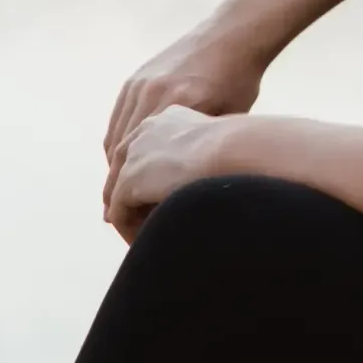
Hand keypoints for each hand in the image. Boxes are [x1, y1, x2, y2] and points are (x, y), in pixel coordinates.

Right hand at [102, 24, 265, 220]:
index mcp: (179, 104)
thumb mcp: (230, 117)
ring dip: (114, 168)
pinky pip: (118, 119)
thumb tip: (188, 191)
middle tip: (117, 215)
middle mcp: (152, 93)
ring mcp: (140, 84)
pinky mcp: (135, 78)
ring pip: (114, 138)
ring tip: (119, 194)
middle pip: (119, 154)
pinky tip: (124, 162)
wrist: (233, 33)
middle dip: (115, 188)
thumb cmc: (242, 79)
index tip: (128, 221)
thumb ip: (204, 149)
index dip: (129, 196)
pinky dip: (117, 144)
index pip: (141, 160)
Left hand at [104, 106, 232, 240]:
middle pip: (126, 172)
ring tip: (155, 239)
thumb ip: (204, 156)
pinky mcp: (128, 182)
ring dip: (134, 218)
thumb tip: (207, 177)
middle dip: (133, 200)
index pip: (145, 154)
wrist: (235, 150)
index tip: (161, 204)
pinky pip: (120, 215)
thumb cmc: (242, 149)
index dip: (149, 181)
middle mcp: (143, 132)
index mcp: (166, 120)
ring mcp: (133, 156)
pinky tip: (153, 242)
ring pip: (121, 196)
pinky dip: (131, 231)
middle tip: (148, 226)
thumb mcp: (219, 144)